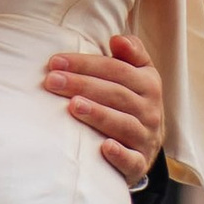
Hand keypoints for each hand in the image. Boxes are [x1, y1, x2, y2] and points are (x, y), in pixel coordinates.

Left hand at [43, 31, 165, 187]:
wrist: (145, 145)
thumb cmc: (131, 101)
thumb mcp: (137, 74)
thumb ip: (131, 53)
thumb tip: (117, 39)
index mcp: (149, 83)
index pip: (117, 69)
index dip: (86, 64)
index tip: (55, 62)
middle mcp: (151, 110)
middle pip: (116, 94)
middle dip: (82, 85)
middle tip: (52, 81)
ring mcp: (146, 138)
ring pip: (123, 124)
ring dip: (98, 114)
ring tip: (73, 105)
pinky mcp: (140, 164)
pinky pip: (132, 160)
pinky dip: (120, 155)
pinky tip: (104, 148)